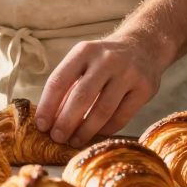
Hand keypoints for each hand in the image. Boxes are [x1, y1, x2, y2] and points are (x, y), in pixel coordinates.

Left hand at [34, 32, 167, 146]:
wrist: (142, 46)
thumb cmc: (103, 60)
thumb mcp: (83, 62)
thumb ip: (67, 87)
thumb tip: (50, 121)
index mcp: (84, 51)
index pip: (59, 81)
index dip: (47, 106)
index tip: (41, 126)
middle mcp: (106, 60)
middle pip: (81, 97)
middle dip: (66, 122)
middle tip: (57, 138)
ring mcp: (128, 73)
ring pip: (103, 110)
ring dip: (85, 131)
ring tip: (75, 141)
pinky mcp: (144, 88)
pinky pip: (121, 117)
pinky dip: (106, 129)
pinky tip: (96, 135)